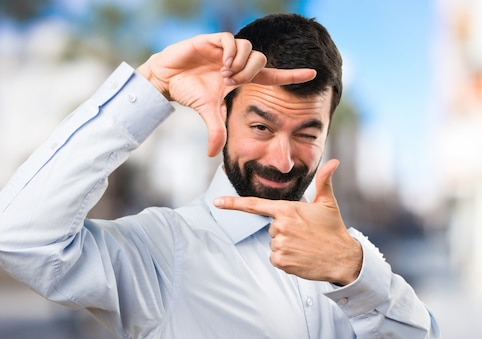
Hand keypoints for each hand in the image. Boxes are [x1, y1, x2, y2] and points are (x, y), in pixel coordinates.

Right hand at [137, 32, 316, 156]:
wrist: (168, 78)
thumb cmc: (191, 92)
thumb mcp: (208, 113)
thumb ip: (216, 130)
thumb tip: (212, 155)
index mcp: (244, 78)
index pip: (274, 75)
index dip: (293, 75)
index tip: (313, 74)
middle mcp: (239, 62)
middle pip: (262, 60)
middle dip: (249, 74)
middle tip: (231, 84)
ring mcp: (227, 50)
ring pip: (249, 49)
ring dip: (239, 65)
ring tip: (223, 76)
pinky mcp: (214, 40)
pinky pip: (232, 41)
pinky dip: (229, 53)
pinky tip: (219, 65)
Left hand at [214, 159, 362, 284]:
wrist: (342, 257)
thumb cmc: (334, 229)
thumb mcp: (327, 203)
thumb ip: (324, 181)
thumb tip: (334, 161)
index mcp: (287, 209)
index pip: (255, 205)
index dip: (233, 204)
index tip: (217, 202)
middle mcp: (280, 226)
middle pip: (271, 228)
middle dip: (285, 231)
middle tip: (305, 234)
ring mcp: (280, 244)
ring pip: (274, 243)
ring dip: (286, 246)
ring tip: (305, 246)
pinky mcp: (281, 261)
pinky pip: (276, 258)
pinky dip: (287, 260)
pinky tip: (302, 257)